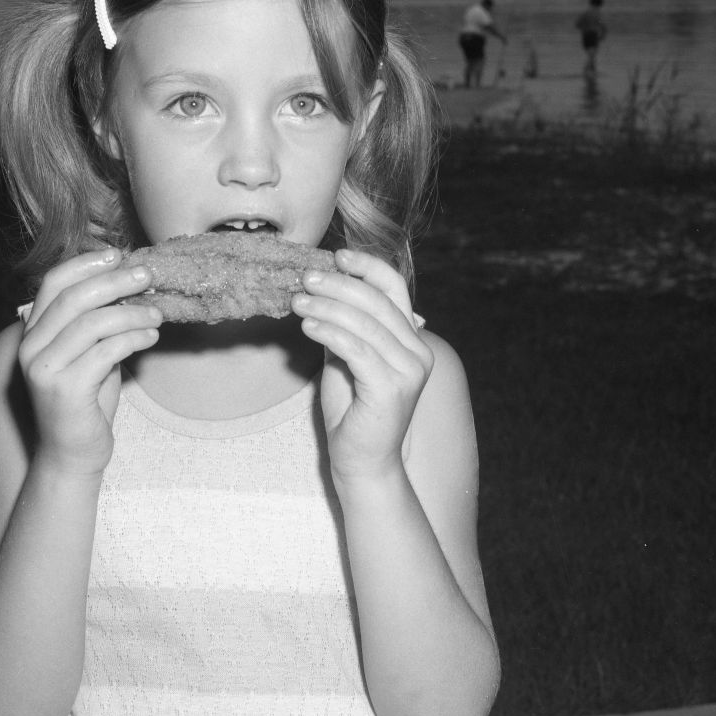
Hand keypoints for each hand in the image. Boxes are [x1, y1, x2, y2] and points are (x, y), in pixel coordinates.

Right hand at [18, 248, 160, 475]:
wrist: (73, 455)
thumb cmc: (86, 403)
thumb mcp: (88, 355)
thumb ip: (95, 323)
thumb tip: (128, 286)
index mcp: (32, 334)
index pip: (52, 283)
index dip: (85, 264)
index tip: (117, 255)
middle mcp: (31, 348)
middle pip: (73, 298)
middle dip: (114, 282)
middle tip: (147, 276)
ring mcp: (45, 369)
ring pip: (92, 323)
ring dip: (131, 313)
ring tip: (157, 314)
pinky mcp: (65, 389)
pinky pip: (105, 351)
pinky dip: (133, 338)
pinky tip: (150, 337)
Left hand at [292, 248, 432, 484]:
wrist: (361, 460)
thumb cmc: (352, 410)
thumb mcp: (345, 357)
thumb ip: (343, 325)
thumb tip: (321, 291)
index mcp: (412, 338)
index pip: (394, 287)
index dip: (366, 266)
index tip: (336, 256)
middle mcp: (418, 351)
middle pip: (377, 300)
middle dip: (337, 285)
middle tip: (304, 280)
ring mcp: (409, 370)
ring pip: (364, 322)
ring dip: (326, 307)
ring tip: (297, 303)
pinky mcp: (392, 388)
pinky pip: (356, 348)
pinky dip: (329, 332)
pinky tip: (307, 326)